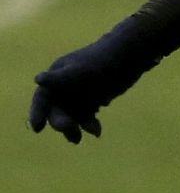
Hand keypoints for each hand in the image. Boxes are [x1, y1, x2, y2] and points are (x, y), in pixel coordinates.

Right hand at [29, 19, 159, 143]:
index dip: (38, 112)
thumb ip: (62, 78)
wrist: (130, 56)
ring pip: (71, 115)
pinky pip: (86, 116)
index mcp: (57, 76)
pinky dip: (89, 124)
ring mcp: (79, 93)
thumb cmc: (104, 60)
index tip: (37, 128)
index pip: (43, 97)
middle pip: (57, 109)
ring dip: (77, 127)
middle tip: (74, 136)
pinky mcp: (92, 99)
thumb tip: (39, 79)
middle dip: (62, 123)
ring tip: (90, 133)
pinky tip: (97, 131)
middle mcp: (65, 86)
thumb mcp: (82, 70)